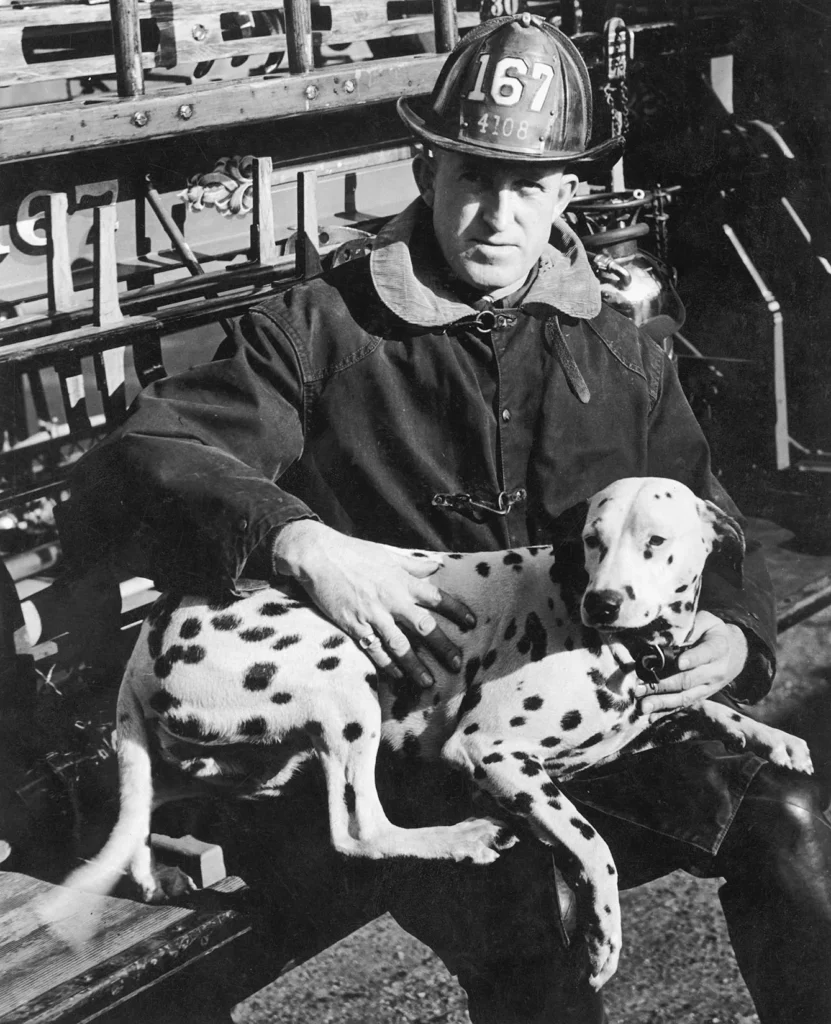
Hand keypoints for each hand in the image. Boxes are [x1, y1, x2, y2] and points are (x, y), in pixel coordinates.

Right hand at [272, 520, 475, 686]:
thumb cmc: (354, 552)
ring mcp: (373, 614)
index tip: (471, 623)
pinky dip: (386, 664)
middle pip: (424, 626)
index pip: (437, 597)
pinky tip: (397, 676)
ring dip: (415, 665)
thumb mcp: (388, 554)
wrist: (319, 555)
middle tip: (457, 663)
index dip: (456, 610)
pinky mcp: (354, 624)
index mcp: (402, 580)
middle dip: (443, 647)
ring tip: (428, 682)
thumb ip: (414, 564)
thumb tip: (438, 565)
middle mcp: (392, 599)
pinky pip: (374, 649)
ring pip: (400, 645)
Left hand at [634, 611, 747, 716]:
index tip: (679, 662)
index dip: (693, 658)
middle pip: (689, 680)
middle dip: (664, 684)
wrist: (735, 652)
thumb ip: (690, 626)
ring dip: (662, 702)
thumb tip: (664, 636)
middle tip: (641, 686)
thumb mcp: (706, 621)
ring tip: (643, 705)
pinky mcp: (701, 696)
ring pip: (685, 697)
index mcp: (718, 647)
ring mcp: (708, 687)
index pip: (706, 653)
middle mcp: (715, 671)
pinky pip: (684, 705)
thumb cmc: (712, 632)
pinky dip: (666, 711)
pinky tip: (651, 716)